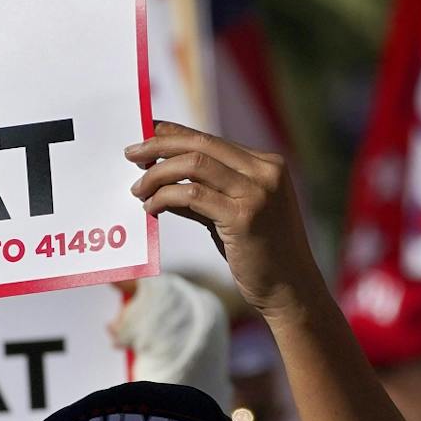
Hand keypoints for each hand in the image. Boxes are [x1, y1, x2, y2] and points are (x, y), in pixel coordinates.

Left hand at [126, 125, 323, 323]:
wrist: (289, 288)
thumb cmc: (259, 254)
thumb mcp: (232, 214)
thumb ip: (204, 193)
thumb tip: (160, 179)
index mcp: (266, 164)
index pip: (211, 139)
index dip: (174, 133)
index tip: (146, 131)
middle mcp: (265, 171)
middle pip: (200, 145)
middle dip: (159, 145)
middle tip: (130, 153)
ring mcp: (257, 192)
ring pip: (194, 165)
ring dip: (158, 174)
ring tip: (137, 188)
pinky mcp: (244, 216)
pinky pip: (192, 195)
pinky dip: (165, 197)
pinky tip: (151, 207)